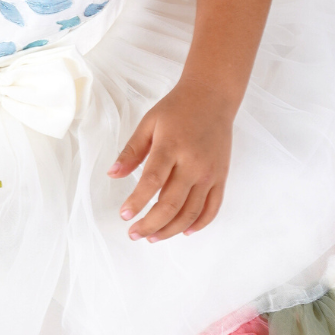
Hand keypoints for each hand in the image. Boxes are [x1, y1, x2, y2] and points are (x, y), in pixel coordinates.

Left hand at [108, 83, 232, 241]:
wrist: (213, 98)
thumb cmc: (177, 109)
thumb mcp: (148, 123)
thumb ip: (131, 151)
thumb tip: (112, 174)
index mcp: (171, 147)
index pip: (152, 182)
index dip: (137, 202)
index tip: (124, 216)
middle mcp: (193, 163)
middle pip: (171, 204)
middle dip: (151, 224)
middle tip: (134, 233)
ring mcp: (210, 173)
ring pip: (191, 212)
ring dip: (171, 230)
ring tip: (153, 237)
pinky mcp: (221, 177)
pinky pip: (212, 208)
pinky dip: (199, 224)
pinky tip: (184, 232)